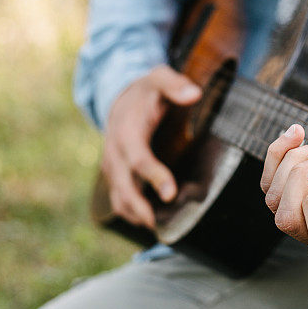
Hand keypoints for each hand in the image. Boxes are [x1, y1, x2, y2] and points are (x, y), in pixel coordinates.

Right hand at [102, 65, 200, 228]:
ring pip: (118, 199)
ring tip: (159, 230)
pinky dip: (133, 214)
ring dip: (135, 215)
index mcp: (127, 132)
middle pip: (123, 187)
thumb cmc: (146, 91)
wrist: (120, 99)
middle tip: (158, 224)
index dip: (153, 176)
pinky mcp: (116, 177)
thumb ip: (174, 84)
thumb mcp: (159, 78)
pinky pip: (119, 201)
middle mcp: (115, 153)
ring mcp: (113, 168)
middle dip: (139, 206)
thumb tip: (195, 93)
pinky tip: (152, 223)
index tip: (170, 193)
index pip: (138, 158)